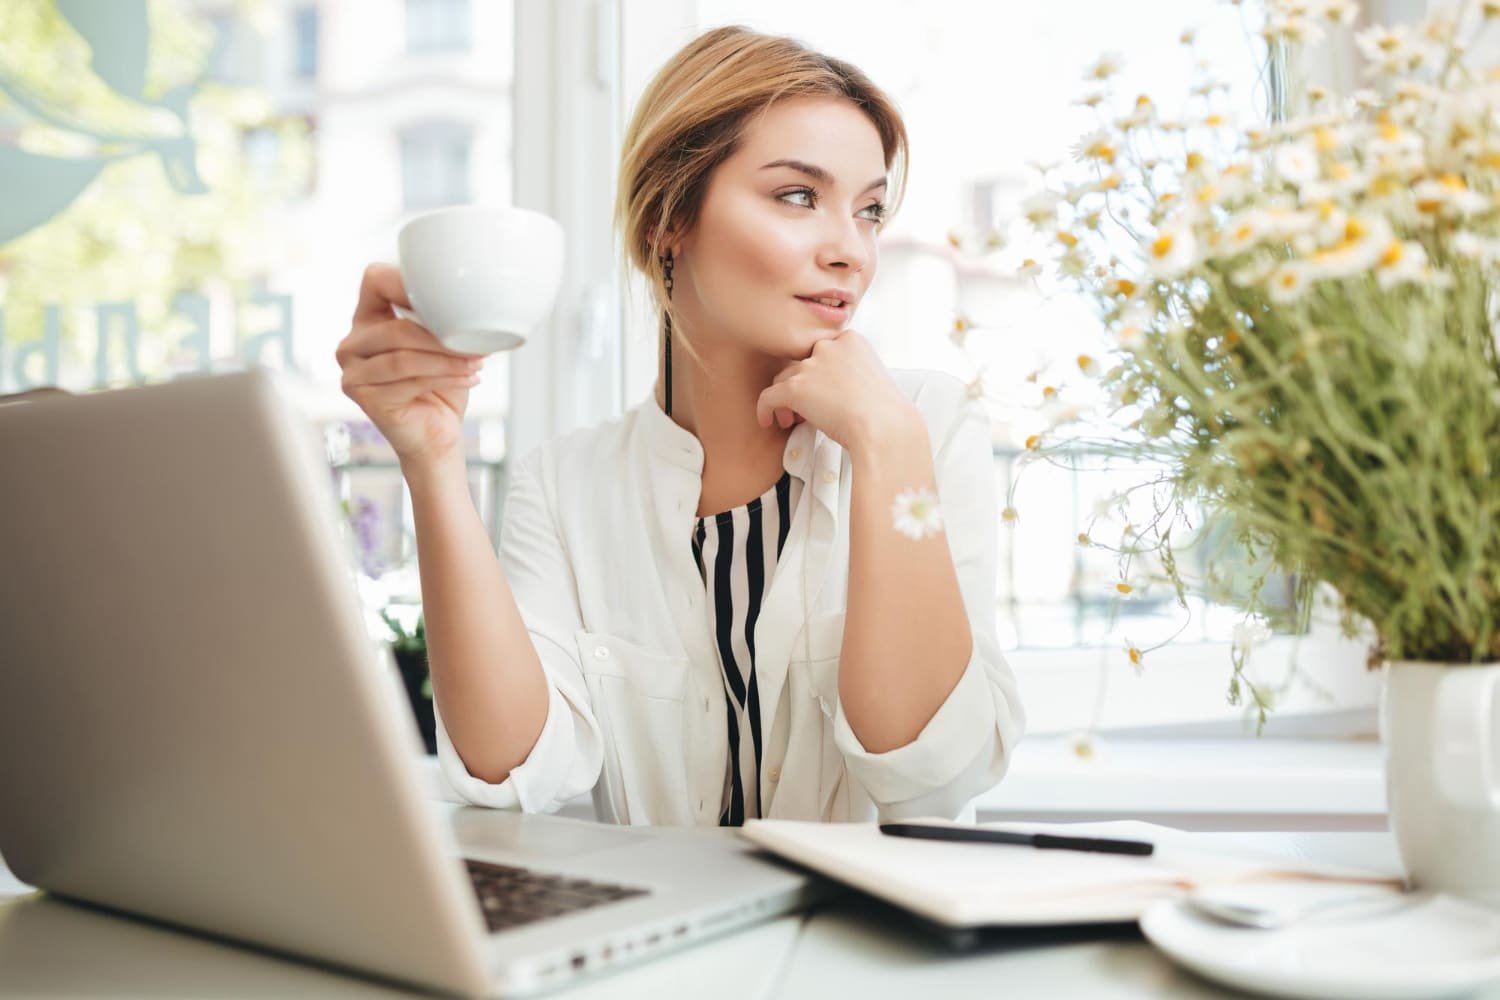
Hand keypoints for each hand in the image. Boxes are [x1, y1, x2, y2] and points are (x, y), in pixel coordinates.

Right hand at [335, 263, 487, 468]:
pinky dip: (446, 378)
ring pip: (403, 358)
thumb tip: (472, 299)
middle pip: (396, 329)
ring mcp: (353, 373)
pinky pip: (409, 382)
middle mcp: (352, 344)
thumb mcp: (441, 344)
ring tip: (476, 363)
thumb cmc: (440, 385)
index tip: (449, 297)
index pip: (376, 280)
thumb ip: (441, 318)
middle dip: (441, 337)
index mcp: (368, 318)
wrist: (437, 433)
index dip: (407, 281)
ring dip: (447, 360)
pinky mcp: (364, 398)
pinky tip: (469, 378)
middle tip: (476, 344)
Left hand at [754, 330, 915, 452]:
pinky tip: (767, 422)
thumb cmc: (886, 413)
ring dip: (785, 400)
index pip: (823, 353)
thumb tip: (829, 389)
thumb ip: (850, 373)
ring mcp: (811, 365)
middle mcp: (828, 346)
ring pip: (783, 380)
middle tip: (806, 410)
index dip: (819, 375)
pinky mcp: (795, 388)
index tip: (823, 394)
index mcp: (851, 340)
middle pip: (802, 364)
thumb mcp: (873, 380)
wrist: (884, 429)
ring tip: (791, 421)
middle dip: (802, 386)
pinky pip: (768, 397)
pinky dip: (765, 410)